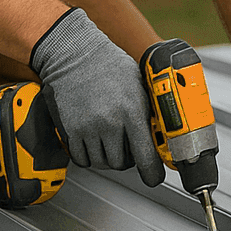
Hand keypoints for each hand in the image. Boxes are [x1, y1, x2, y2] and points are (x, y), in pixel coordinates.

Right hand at [29, 8, 164, 187]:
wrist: (74, 54)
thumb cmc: (108, 64)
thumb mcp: (137, 84)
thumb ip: (146, 109)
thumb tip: (159, 131)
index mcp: (132, 111)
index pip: (145, 156)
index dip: (152, 173)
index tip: (153, 177)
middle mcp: (110, 123)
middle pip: (122, 164)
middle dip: (127, 160)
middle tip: (127, 147)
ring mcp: (88, 128)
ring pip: (101, 163)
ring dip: (107, 158)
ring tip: (110, 142)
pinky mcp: (70, 130)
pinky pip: (82, 159)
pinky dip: (88, 156)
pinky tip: (94, 142)